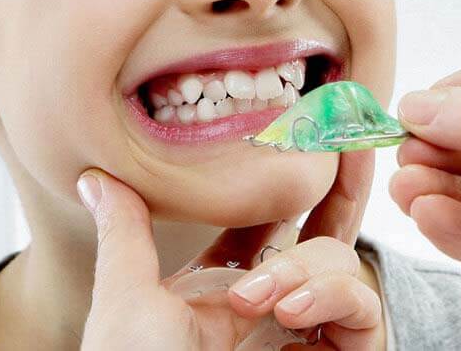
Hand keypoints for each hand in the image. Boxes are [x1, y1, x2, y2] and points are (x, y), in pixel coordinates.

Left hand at [78, 151, 381, 349]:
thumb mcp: (126, 304)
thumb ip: (126, 234)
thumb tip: (96, 174)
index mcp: (223, 293)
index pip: (269, 226)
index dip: (289, 181)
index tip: (303, 129)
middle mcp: (273, 310)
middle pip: (321, 234)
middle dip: (336, 191)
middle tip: (346, 145)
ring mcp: (308, 336)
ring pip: (344, 263)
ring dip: (308, 266)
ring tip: (263, 297)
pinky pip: (364, 310)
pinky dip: (335, 296)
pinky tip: (293, 308)